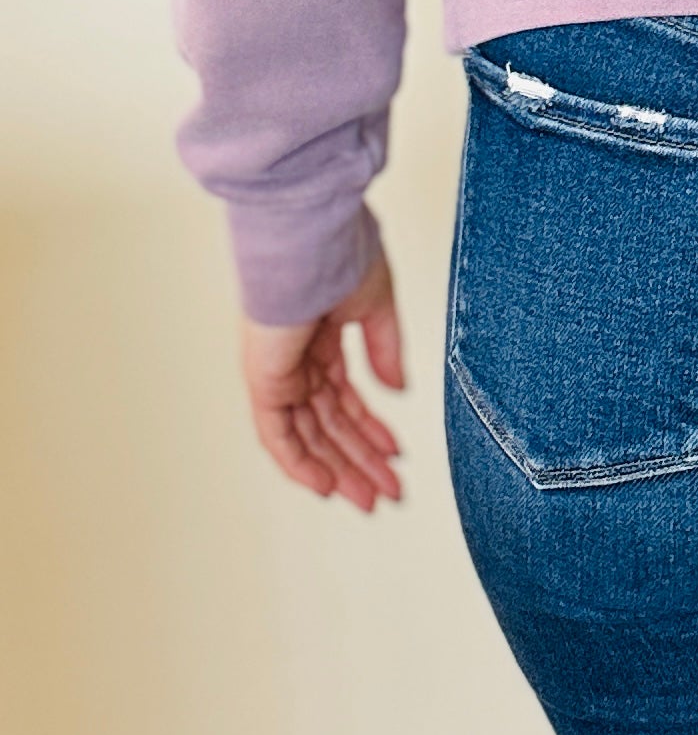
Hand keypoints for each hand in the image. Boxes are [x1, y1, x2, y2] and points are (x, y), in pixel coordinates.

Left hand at [241, 220, 404, 510]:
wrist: (312, 236)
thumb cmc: (341, 252)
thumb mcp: (377, 306)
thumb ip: (384, 350)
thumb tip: (396, 389)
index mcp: (322, 339)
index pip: (345, 398)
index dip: (372, 430)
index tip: (396, 456)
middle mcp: (298, 360)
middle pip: (329, 425)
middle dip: (361, 460)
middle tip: (387, 492)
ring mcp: (280, 371)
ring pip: (309, 436)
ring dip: (340, 469)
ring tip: (370, 498)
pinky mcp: (265, 378)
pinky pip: (278, 434)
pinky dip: (300, 463)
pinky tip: (326, 486)